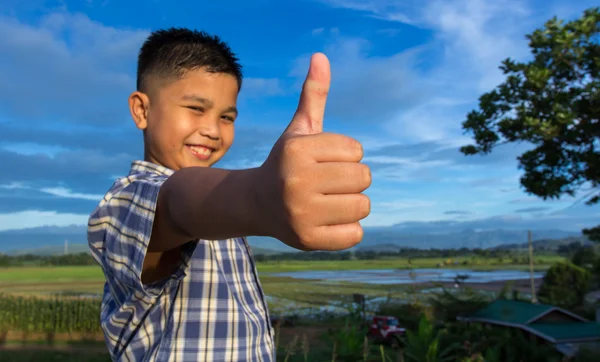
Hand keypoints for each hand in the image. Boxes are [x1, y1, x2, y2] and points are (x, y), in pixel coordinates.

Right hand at [256, 53, 371, 250]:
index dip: (344, 155)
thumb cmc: (287, 162)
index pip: (357, 150)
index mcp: (297, 151)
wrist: (255, 203)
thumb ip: (313, 96)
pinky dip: (347, 228)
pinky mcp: (308, 240)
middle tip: (326, 183)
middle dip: (351, 178)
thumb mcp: (299, 129)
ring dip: (351, 203)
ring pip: (363, 205)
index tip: (321, 162)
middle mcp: (296, 182)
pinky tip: (326, 221)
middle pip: (364, 177)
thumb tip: (321, 56)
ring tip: (326, 201)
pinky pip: (356, 233)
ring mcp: (301, 214)